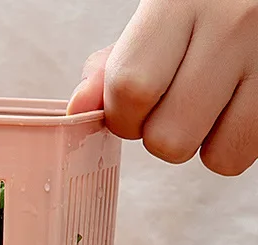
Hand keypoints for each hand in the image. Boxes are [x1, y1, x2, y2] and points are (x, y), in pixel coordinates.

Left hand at [68, 0, 257, 175]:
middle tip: (174, 105)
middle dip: (159, 134)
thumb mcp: (158, 22)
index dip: (122, 116)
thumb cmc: (207, 11)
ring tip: (207, 106)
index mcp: (180, 1)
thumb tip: (79, 108)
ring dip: (198, 143)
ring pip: (208, 154)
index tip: (133, 106)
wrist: (254, 0)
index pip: (130, 88)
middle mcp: (230, 24)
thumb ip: (115, 64)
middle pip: (166, 136)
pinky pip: (238, 155)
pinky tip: (231, 111)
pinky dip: (229, 146)